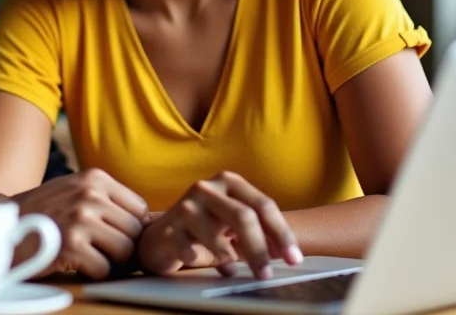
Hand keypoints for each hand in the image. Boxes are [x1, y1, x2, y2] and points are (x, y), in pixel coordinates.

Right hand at [12, 168, 147, 278]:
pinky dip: (92, 274)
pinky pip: (104, 269)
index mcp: (95, 178)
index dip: (128, 228)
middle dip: (120, 247)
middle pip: (134, 232)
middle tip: (97, 251)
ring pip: (124, 252)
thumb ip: (109, 201)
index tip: (109, 236)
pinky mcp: (71, 245)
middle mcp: (90, 194)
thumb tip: (157, 220)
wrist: (0, 230)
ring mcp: (81, 219)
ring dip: (108, 262)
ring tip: (85, 256)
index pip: (139, 209)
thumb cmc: (43, 215)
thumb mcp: (75, 193)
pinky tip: (73, 263)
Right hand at [136, 171, 302, 279]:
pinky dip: (203, 262)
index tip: (294, 258)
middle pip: (243, 217)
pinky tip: (200, 259)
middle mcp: (207, 188)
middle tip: (267, 274)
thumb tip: (288, 253)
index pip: (263, 205)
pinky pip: (193, 252)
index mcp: (229, 181)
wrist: (161, 236)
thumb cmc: (204, 228)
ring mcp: (186, 206)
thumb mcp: (234, 224)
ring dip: (227, 257)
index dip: (282, 233)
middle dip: (260, 250)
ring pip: (218, 238)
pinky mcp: (169, 228)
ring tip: (227, 261)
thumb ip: (260, 232)